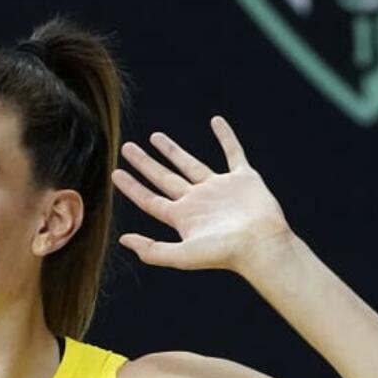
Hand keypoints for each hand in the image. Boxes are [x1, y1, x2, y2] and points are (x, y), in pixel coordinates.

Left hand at [112, 116, 289, 272]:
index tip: (115, 173)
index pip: (149, 199)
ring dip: (172, 150)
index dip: (131, 186)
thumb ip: (152, 250)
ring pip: (190, 164)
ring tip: (155, 136)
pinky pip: (233, 152)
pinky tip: (216, 121)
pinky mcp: (243, 179)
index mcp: (182, 217)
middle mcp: (197, 201)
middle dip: (145, 163)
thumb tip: (122, 240)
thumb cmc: (223, 253)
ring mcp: (219, 189)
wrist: (261, 245)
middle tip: (127, 147)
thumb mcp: (182, 256)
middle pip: (164, 177)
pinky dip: (226, 136)